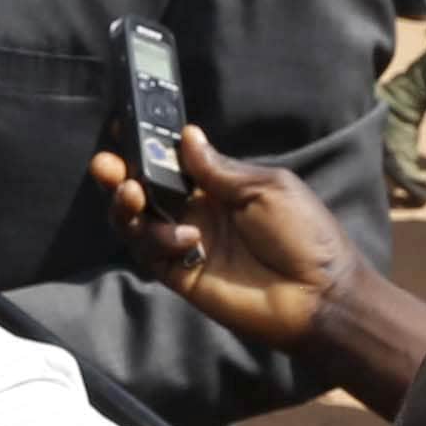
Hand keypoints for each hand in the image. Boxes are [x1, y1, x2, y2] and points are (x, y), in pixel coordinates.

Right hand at [91, 126, 355, 353]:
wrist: (318, 295)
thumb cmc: (305, 235)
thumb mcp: (266, 189)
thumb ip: (220, 169)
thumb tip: (187, 135)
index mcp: (219, 186)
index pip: (172, 162)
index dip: (147, 148)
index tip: (124, 130)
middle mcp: (197, 212)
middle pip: (144, 190)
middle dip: (121, 174)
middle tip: (107, 164)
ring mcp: (187, 245)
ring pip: (138, 222)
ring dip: (127, 206)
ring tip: (132, 194)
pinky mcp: (182, 276)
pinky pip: (150, 254)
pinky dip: (157, 240)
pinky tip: (186, 239)